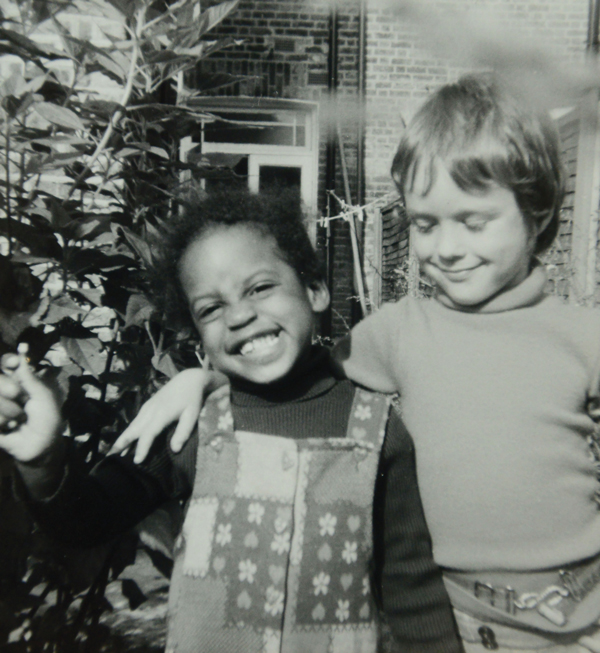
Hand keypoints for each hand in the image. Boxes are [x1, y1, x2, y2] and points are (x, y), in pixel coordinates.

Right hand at [0, 354, 62, 464]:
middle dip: (7, 387)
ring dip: (9, 410)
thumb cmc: (47, 418)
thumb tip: (21, 355)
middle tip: (16, 394)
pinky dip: (2, 422)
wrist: (40, 445)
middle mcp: (5, 390)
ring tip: (19, 419)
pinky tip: (9, 428)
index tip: (12, 362)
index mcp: (19, 380)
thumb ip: (30, 378)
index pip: (7, 364)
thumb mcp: (43, 397)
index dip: (8, 361)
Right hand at [109, 368, 227, 462]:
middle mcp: (150, 411)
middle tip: (111, 457)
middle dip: (122, 443)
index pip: (149, 433)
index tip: (136, 461)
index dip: (142, 447)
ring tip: (113, 452)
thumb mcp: (192, 415)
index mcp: (161, 414)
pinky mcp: (147, 406)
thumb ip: (183, 432)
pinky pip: (135, 422)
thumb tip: (175, 450)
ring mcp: (147, 408)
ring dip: (123, 439)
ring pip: (132, 425)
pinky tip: (126, 440)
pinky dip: (129, 432)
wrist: (188, 379)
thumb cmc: (192, 398)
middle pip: (133, 429)